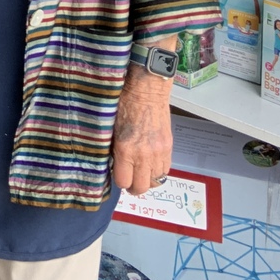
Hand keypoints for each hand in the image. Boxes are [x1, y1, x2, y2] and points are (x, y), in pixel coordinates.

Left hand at [112, 69, 173, 194]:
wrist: (147, 91)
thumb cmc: (124, 104)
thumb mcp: (111, 128)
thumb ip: (114, 149)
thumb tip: (114, 165)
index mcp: (125, 150)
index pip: (123, 182)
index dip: (120, 182)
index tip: (118, 177)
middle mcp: (143, 155)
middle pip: (142, 187)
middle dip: (134, 187)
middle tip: (130, 181)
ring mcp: (159, 152)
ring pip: (156, 181)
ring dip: (148, 180)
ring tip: (142, 173)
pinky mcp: (169, 147)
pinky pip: (166, 169)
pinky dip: (158, 171)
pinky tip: (151, 165)